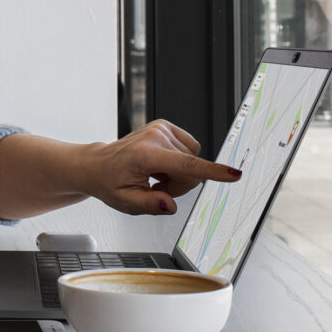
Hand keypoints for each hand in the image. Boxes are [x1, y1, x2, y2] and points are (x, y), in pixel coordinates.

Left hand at [82, 119, 241, 214]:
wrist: (97, 164)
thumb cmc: (110, 182)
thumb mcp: (125, 202)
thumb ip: (149, 205)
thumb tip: (169, 205)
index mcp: (145, 155)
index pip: (185, 165)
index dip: (212, 172)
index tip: (233, 174)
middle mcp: (154, 137)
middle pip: (192, 170)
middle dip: (179, 184)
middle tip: (156, 186)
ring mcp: (160, 128)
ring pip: (192, 160)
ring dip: (178, 173)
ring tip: (155, 175)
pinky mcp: (165, 126)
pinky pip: (190, 150)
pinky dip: (178, 161)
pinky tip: (160, 164)